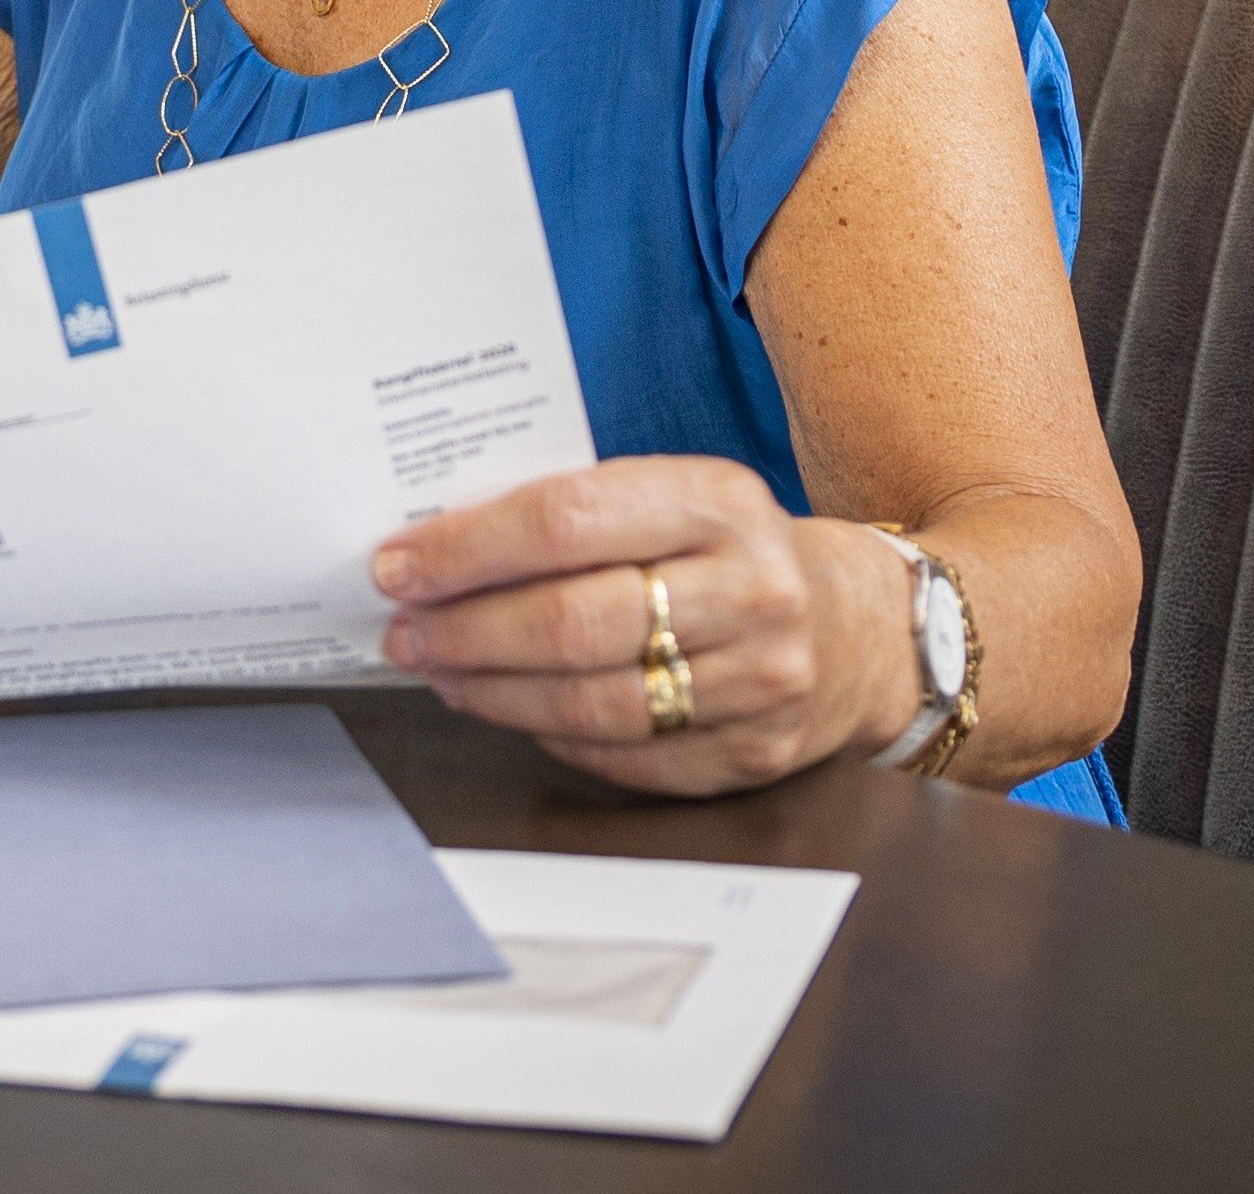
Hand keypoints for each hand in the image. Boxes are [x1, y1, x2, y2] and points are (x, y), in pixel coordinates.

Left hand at [370, 456, 919, 796]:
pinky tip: (510, 710)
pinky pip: (626, 757)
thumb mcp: (675, 497)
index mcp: (718, 499)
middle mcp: (752, 588)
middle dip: (466, 630)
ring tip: (442, 671)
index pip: (566, 519)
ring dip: (494, 692)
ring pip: (593, 702)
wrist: (855, 625)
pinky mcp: (756, 751)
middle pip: (573, 621)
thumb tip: (437, 550)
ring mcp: (763, 679)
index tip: (398, 565)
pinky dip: (551, 738)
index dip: (467, 549)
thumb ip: (576, 514)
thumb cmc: (728, 552)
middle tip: (405, 631)